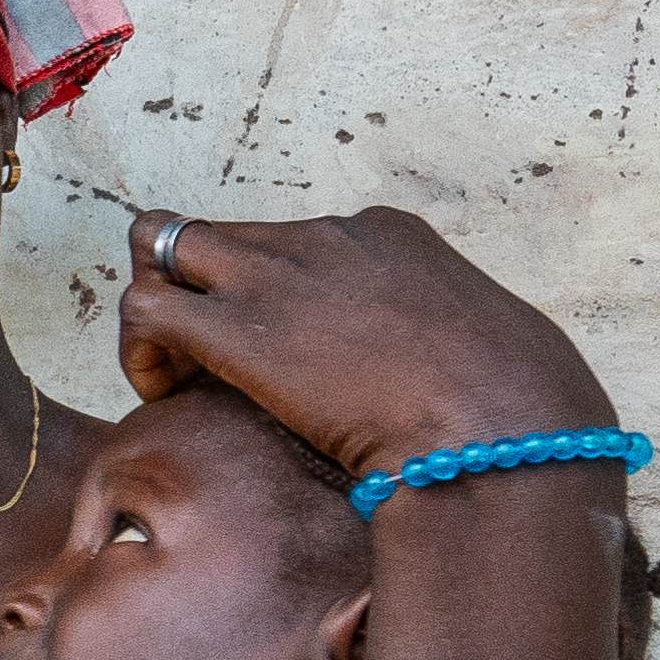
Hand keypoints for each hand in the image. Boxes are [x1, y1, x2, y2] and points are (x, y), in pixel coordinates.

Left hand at [117, 204, 610, 478]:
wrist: (505, 423)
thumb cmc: (520, 409)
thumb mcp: (492, 353)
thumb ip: (454, 351)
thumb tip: (469, 387)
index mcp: (388, 235)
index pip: (298, 243)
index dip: (278, 297)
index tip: (292, 356)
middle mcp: (324, 237)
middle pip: (223, 237)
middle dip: (203, 293)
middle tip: (210, 365)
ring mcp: (277, 273)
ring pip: (162, 248)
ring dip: (158, 313)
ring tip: (177, 377)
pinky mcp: (237, 325)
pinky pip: (144, 308)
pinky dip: (139, 349)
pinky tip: (168, 394)